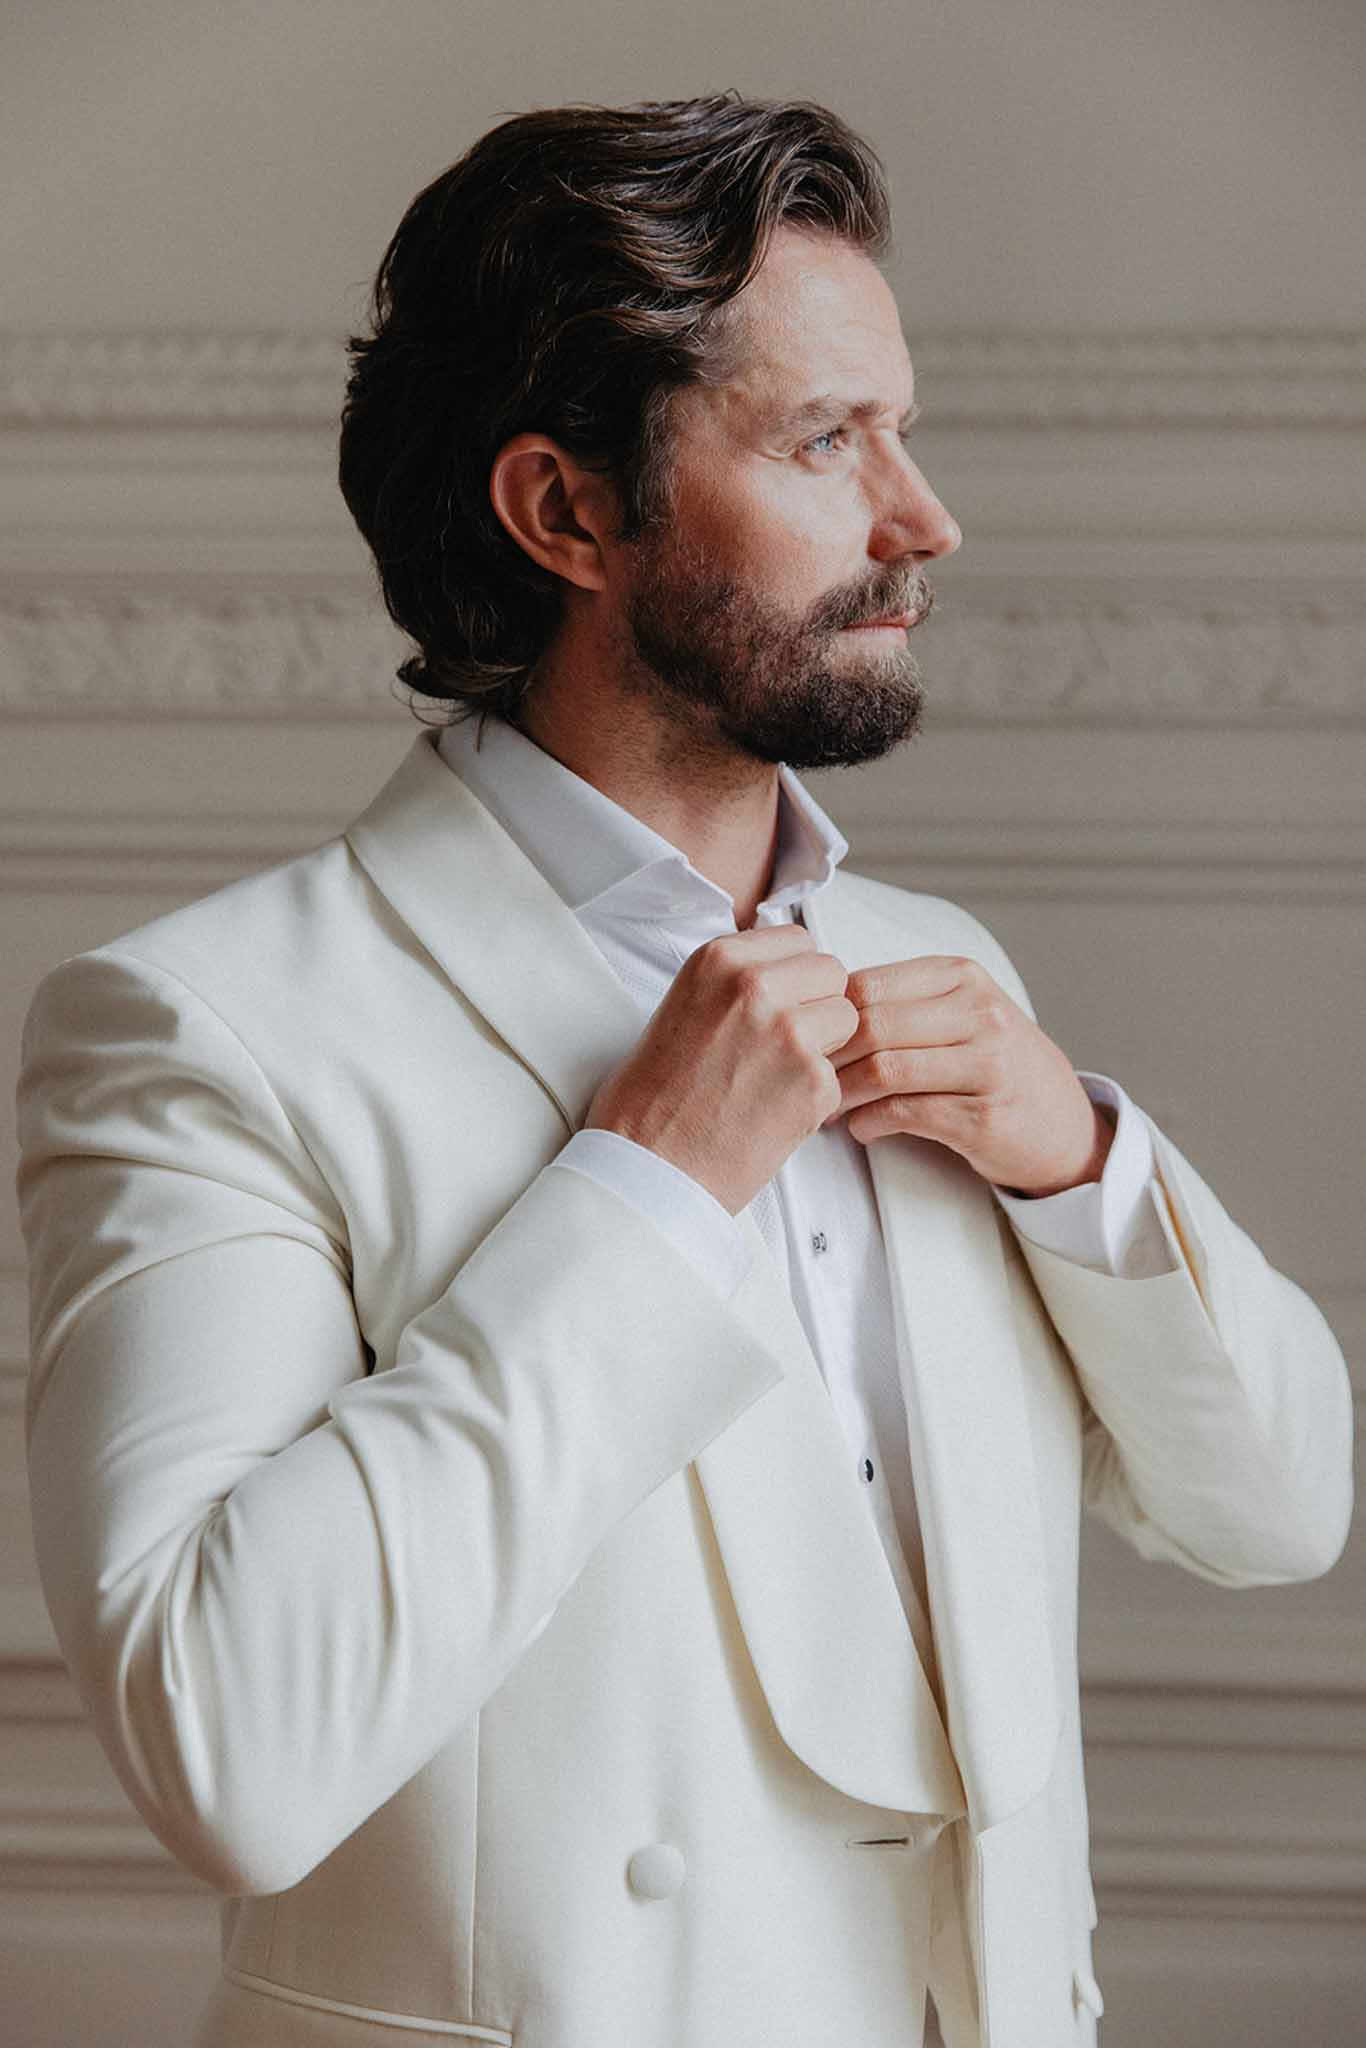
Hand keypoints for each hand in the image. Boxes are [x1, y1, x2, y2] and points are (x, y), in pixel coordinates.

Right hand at [583, 925, 858, 1215]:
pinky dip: (815, 1096)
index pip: (798, 941)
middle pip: (831, 972)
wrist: (646, 1166)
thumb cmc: (653, 1097)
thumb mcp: (684, 1005)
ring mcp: (789, 1032)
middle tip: (783, 1042)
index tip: (778, 1003)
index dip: (794, 976)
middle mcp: (756, 986)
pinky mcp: (814, 1082)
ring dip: (825, 1046)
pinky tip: (773, 1111)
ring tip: (777, 1076)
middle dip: (817, 1004)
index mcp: (719, 959)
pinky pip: (839, 1074)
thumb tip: (787, 975)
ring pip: (847, 1018)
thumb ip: (737, 982)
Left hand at [826, 954, 1113, 1194]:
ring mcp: (986, 1064)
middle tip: (808, 1079)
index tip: (808, 1041)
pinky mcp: (983, 1116)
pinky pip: (904, 1113)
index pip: (868, 985)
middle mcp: (979, 1013)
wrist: (1064, 1125)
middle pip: (871, 1026)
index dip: (826, 1016)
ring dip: (842, 1093)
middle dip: (827, 1057)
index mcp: (962, 978)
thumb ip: (904, 1003)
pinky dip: (869, 1122)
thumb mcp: (963, 1013)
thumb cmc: (1000, 1067)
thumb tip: (821, 1008)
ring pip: (884, 1069)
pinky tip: (862, 1127)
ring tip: (828, 1107)